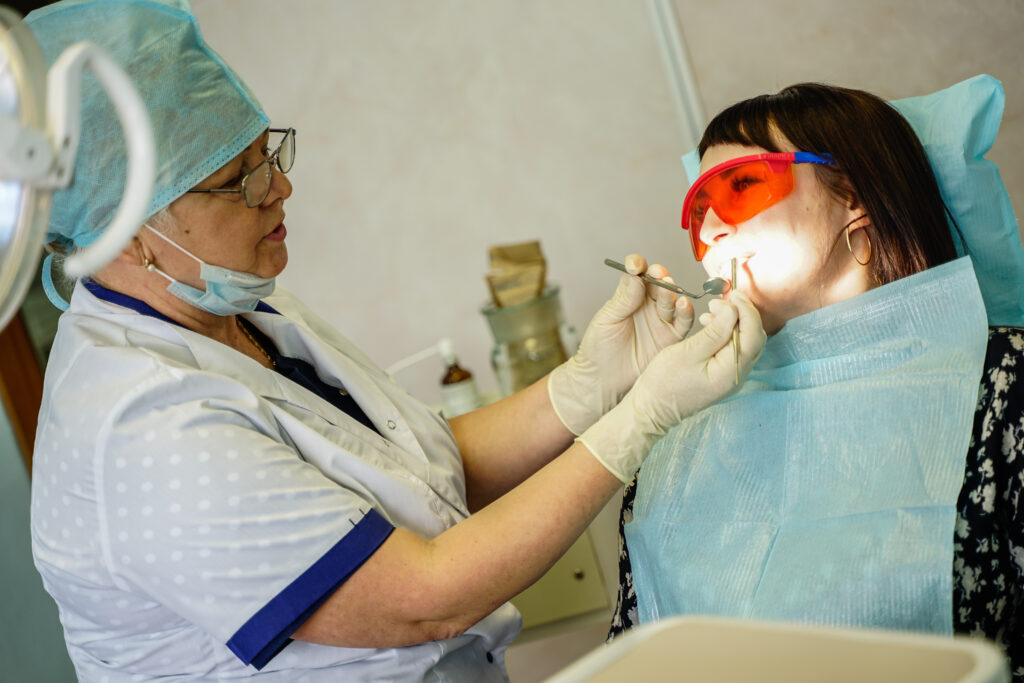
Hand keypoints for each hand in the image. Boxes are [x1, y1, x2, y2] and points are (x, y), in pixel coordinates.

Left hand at [548, 254, 693, 434]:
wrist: (602, 382)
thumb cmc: (597, 350)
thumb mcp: (606, 320)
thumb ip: (623, 299)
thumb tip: (635, 275)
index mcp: (629, 296)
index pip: (638, 274)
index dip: (639, 266)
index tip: (636, 265)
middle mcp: (647, 306)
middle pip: (659, 284)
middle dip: (660, 278)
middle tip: (659, 277)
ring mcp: (660, 321)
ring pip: (673, 300)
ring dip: (672, 293)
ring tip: (669, 290)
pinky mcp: (671, 338)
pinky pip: (683, 322)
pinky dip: (686, 312)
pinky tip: (683, 306)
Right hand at [578, 290, 765, 481]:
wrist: (652, 410)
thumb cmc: (664, 384)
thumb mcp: (688, 352)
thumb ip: (715, 332)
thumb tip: (733, 311)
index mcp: (731, 371)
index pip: (753, 334)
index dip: (746, 310)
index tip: (733, 295)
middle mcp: (738, 376)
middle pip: (754, 337)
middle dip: (740, 314)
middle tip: (720, 301)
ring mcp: (732, 378)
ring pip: (745, 342)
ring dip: (733, 323)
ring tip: (711, 312)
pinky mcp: (723, 376)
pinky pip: (734, 350)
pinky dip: (726, 333)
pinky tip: (709, 326)